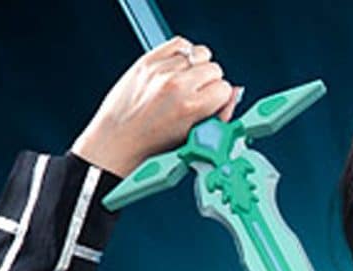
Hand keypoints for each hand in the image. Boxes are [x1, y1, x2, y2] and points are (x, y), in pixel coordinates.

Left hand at [71, 36, 241, 177]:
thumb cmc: (152, 144)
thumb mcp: (194, 136)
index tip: (209, 104)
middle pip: (214, 68)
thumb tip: (235, 93)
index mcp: (191, 107)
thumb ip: (220, 114)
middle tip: (195, 94)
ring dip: (195, 67)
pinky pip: (179, 43)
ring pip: (199, 53)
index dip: (219, 97)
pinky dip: (182, 53)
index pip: (225, 88)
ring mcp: (161, 70)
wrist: (117, 139)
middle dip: (209, 81)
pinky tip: (176, 69)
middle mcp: (176, 85)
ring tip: (184, 82)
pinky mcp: (148, 60)